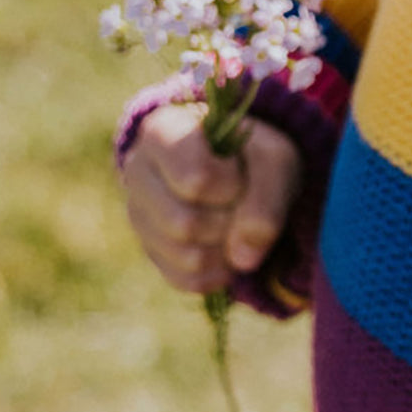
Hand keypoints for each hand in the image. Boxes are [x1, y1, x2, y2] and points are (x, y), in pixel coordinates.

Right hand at [120, 103, 300, 293]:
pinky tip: (231, 246)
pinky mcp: (151, 250)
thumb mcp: (274, 160)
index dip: (232, 186)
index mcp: (162, 133)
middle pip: (186, 223)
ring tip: (238, 221)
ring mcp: (138, 215)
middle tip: (244, 201)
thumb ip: (266, 201)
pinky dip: (221, 270)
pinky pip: (187, 279)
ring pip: (186, 255)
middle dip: (231, 220)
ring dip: (229, 247)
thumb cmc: (255, 154)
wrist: (247, 167)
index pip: (195, 179)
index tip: (242, 173)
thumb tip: (242, 259)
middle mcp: (137, 173)